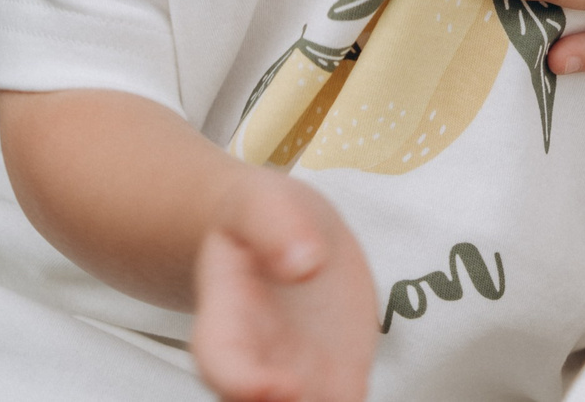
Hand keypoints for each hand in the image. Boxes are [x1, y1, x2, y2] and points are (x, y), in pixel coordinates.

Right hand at [191, 172, 375, 401]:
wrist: (287, 232)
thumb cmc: (262, 218)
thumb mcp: (261, 203)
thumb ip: (276, 227)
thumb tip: (305, 262)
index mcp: (226, 319)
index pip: (221, 363)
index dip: (242, 384)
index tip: (278, 388)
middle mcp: (258, 360)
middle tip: (318, 397)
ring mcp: (299, 374)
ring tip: (349, 395)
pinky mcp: (340, 374)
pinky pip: (346, 401)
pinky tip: (363, 393)